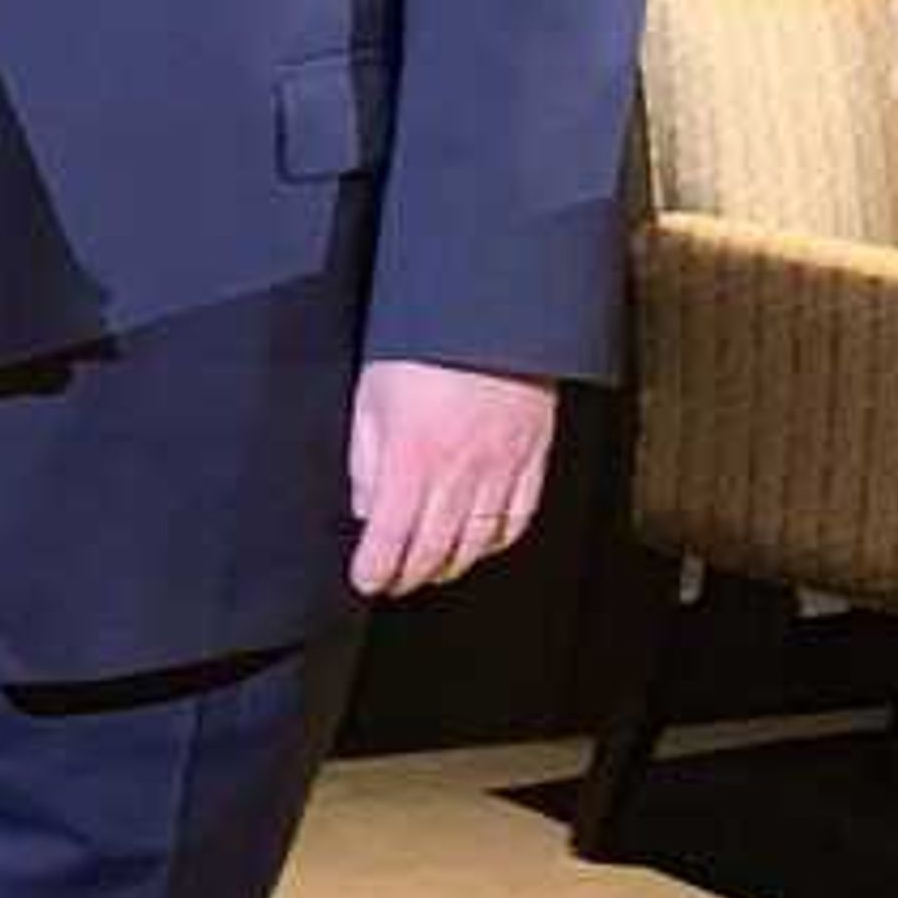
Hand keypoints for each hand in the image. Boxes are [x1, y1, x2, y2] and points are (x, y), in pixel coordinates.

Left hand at [347, 358, 555, 598]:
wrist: (486, 314)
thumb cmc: (423, 348)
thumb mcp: (371, 398)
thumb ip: (365, 459)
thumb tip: (365, 508)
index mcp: (412, 458)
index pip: (389, 538)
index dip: (375, 570)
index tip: (367, 580)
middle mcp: (458, 473)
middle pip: (433, 550)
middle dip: (409, 576)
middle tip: (395, 583)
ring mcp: (500, 469)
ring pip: (477, 541)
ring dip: (451, 565)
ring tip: (432, 570)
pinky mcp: (532, 458)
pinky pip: (519, 517)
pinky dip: (497, 540)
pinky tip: (481, 544)